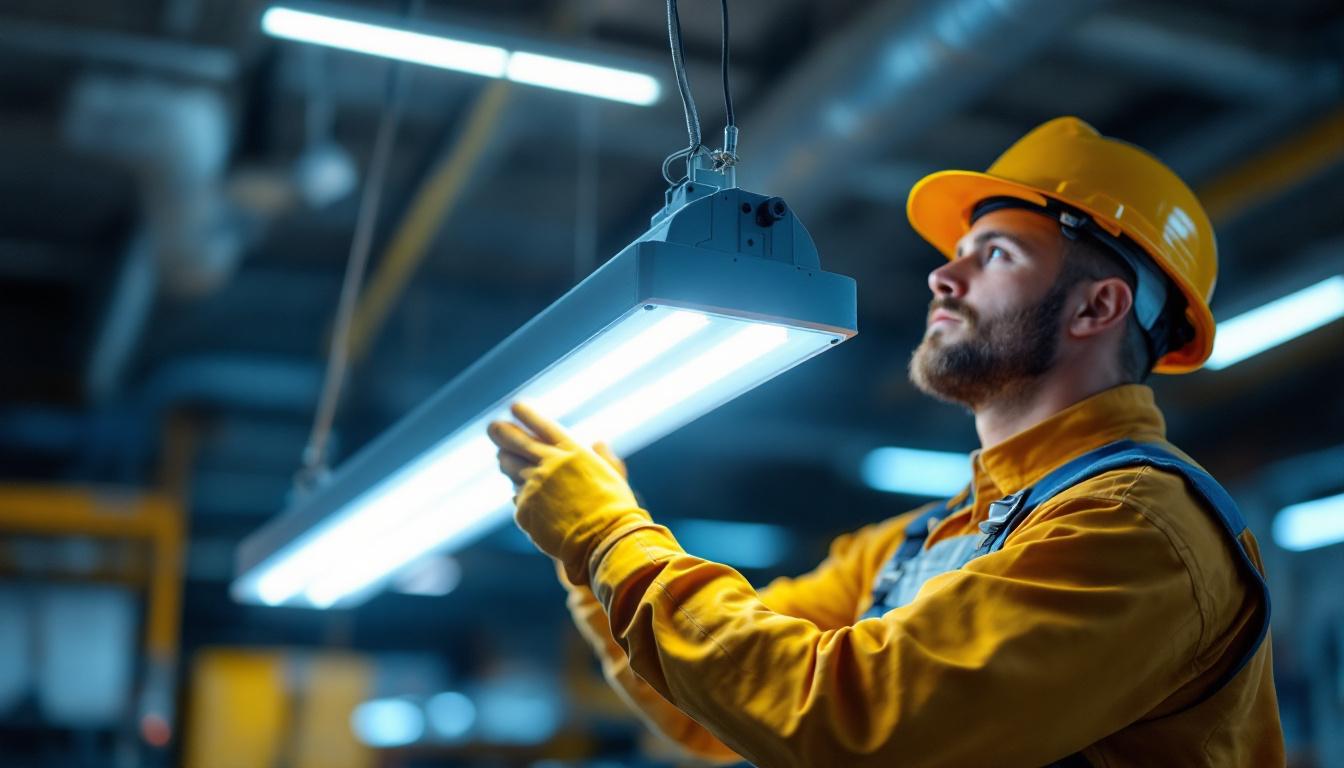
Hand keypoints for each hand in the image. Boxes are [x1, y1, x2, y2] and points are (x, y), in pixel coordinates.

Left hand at [487, 403, 647, 581]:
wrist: (604, 541)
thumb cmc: (615, 509)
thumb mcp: (613, 476)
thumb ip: (602, 457)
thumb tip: (598, 441)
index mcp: (572, 451)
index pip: (542, 424)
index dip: (525, 414)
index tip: (514, 407)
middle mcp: (549, 463)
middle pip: (515, 441)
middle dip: (501, 431)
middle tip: (493, 427)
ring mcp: (533, 486)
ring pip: (509, 467)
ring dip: (506, 461)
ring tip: (503, 458)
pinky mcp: (524, 508)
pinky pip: (518, 498)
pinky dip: (523, 498)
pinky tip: (531, 503)